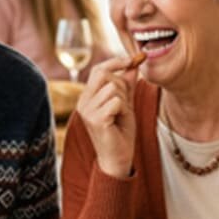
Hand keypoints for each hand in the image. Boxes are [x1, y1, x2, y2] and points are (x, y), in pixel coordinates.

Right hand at [75, 55, 139, 178]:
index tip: (134, 60)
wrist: (118, 158)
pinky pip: (116, 101)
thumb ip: (127, 84)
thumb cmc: (120, 132)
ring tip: (122, 115)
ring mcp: (87, 111)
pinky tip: (120, 121)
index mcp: (87, 97)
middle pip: (104, 74)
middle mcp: (83, 102)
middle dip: (122, 85)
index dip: (116, 62)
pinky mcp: (95, 119)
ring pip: (113, 87)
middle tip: (125, 103)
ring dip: (124, 100)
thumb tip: (134, 63)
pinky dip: (124, 109)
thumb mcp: (125, 103)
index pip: (98, 70)